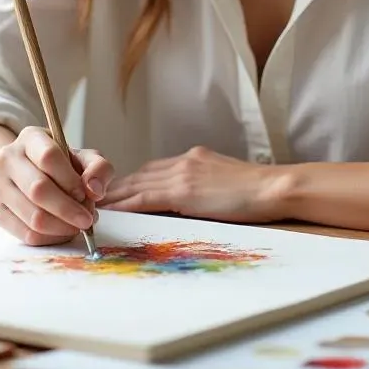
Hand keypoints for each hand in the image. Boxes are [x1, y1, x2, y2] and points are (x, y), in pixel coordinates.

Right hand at [0, 126, 114, 245]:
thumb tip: (94, 190)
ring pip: (33, 217)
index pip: (49, 157)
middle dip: (68, 209)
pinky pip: (27, 235)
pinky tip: (63, 231)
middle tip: (87, 219)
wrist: (30, 174)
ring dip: (62, 227)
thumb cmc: (62, 166)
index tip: (85, 193)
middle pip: (38, 190)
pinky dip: (51, 239)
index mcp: (30, 138)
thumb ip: (98, 168)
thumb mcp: (84, 158)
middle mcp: (8, 159)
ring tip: (77, 225)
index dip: (70, 179)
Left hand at [100, 146, 281, 222]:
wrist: (273, 186)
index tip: (117, 188)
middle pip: (141, 174)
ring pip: (139, 184)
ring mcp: (183, 174)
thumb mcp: (226, 179)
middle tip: (94, 196)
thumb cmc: (259, 190)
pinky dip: (127, 204)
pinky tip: (112, 211)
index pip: (155, 169)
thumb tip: (195, 199)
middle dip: (117, 185)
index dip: (134, 179)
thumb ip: (205, 184)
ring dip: (115, 194)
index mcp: (195, 158)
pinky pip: (146, 197)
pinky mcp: (184, 190)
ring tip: (94, 204)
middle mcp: (184, 161)